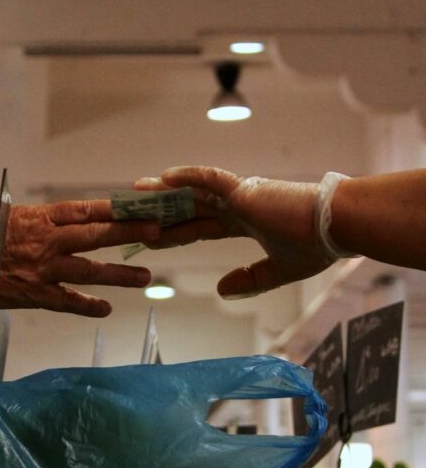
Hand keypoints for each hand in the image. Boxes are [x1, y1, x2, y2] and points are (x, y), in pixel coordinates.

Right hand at [0, 201, 158, 316]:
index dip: (118, 208)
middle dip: (130, 233)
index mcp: (41, 216)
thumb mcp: (11, 217)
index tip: (141, 206)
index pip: (88, 209)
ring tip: (144, 277)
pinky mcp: (34, 294)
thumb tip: (67, 224)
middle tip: (157, 233)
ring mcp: (43, 269)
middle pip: (98, 235)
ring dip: (120, 274)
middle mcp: (47, 240)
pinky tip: (106, 308)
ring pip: (91, 270)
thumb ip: (41, 223)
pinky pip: (69, 301)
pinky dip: (89, 305)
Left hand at [134, 167, 324, 297]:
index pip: (200, 228)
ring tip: (133, 195)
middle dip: (159, 212)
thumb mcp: (278, 271)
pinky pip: (210, 178)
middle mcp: (238, 205)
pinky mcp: (245, 189)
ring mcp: (240, 195)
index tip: (150, 239)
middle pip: (188, 208)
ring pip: (192, 192)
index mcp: (246, 222)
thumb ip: (250, 280)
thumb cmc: (317, 246)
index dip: (175, 233)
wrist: (337, 228)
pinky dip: (186, 176)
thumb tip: (221, 291)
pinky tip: (163, 178)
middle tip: (129, 215)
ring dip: (162, 193)